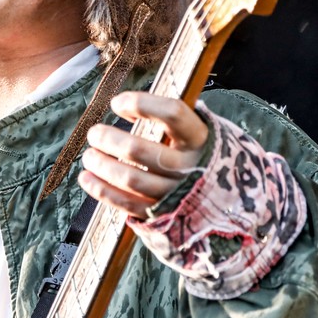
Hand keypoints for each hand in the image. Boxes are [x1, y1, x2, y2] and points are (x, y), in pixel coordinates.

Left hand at [77, 91, 209, 218]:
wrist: (230, 196)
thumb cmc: (201, 154)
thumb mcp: (198, 131)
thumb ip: (170, 118)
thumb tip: (127, 105)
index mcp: (200, 138)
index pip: (172, 113)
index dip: (140, 104)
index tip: (117, 103)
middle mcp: (190, 166)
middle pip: (139, 150)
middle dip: (109, 140)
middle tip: (94, 133)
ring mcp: (176, 192)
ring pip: (130, 178)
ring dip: (102, 165)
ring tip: (89, 156)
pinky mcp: (163, 214)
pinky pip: (127, 203)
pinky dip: (102, 190)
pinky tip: (87, 178)